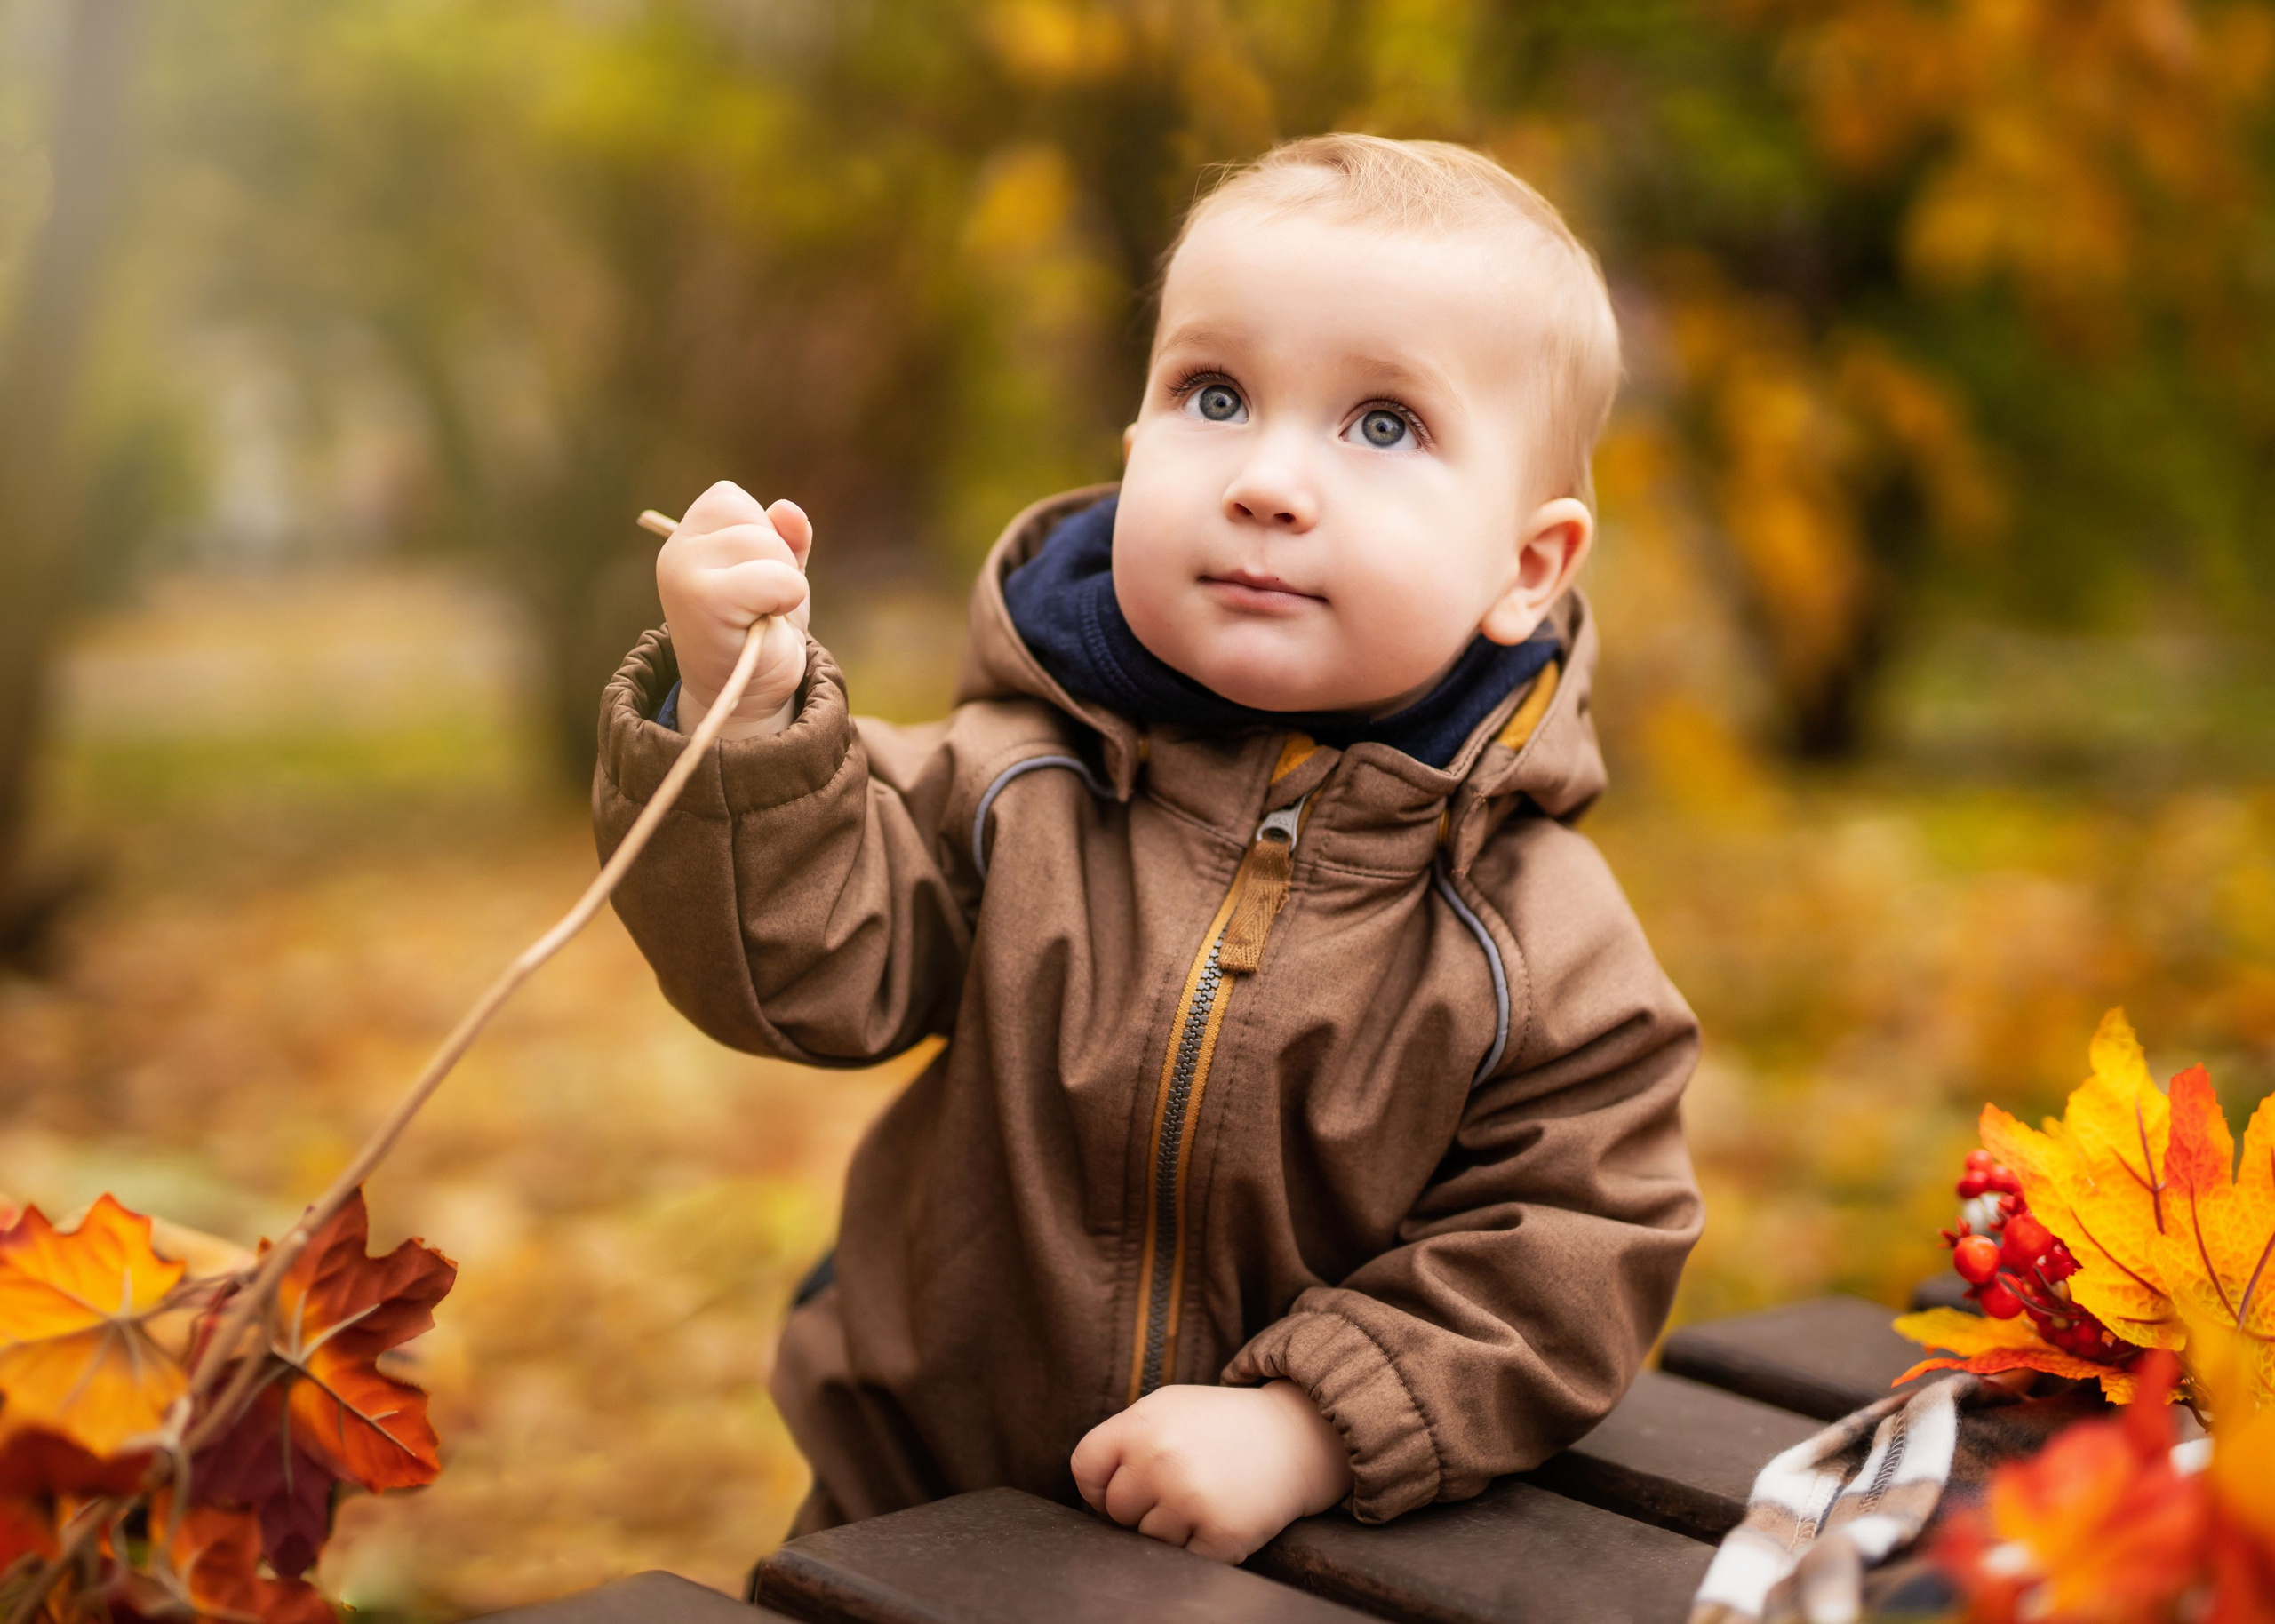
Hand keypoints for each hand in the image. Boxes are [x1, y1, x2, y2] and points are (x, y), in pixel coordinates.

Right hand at [655, 479, 813, 739]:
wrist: (749, 691)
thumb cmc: (760, 626)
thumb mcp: (779, 570)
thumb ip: (785, 535)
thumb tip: (787, 510)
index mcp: (687, 536)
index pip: (732, 498)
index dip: (761, 532)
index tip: (752, 574)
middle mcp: (677, 551)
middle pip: (755, 522)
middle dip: (777, 560)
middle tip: (759, 602)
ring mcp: (684, 575)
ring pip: (766, 546)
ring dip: (783, 582)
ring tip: (759, 613)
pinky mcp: (703, 602)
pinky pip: (773, 579)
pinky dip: (786, 597)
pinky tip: (766, 621)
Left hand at [1070, 1380, 1352, 1562]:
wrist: (1296, 1436)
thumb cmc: (1221, 1425)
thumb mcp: (1167, 1408)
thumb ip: (1124, 1441)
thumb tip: (1092, 1500)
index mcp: (1142, 1423)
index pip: (1085, 1468)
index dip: (1098, 1485)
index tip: (1123, 1486)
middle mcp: (1162, 1459)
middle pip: (1116, 1511)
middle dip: (1141, 1507)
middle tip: (1179, 1486)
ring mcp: (1191, 1499)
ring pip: (1147, 1541)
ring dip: (1171, 1530)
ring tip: (1204, 1497)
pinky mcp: (1221, 1535)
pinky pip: (1183, 1560)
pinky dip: (1198, 1547)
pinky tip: (1219, 1517)